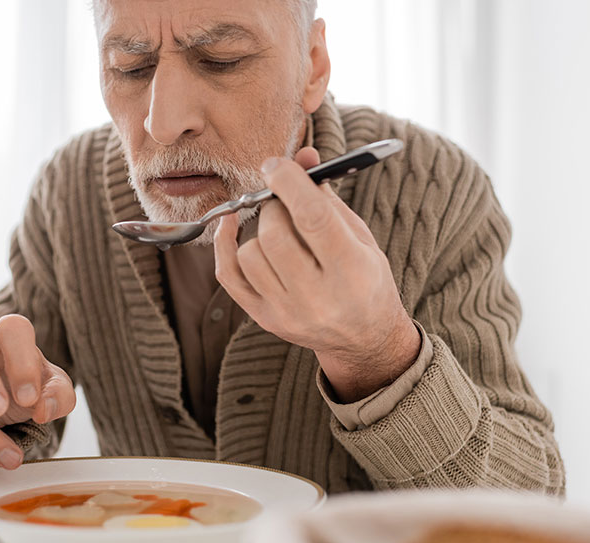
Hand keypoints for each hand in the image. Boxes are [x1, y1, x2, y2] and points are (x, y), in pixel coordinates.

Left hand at [214, 147, 419, 402]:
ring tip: (279, 230)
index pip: (313, 218)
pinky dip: (224, 244)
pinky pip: (228, 275)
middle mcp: (318, 297)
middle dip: (275, 207)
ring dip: (259, 230)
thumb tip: (301, 156)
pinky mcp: (264, 318)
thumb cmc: (365, 279)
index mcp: (352, 271)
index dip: (289, 183)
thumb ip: (326, 198)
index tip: (276, 165)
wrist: (364, 339)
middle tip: (284, 203)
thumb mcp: (359, 237)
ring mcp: (287, 312)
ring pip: (249, 253)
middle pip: (275, 235)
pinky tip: (231, 225)